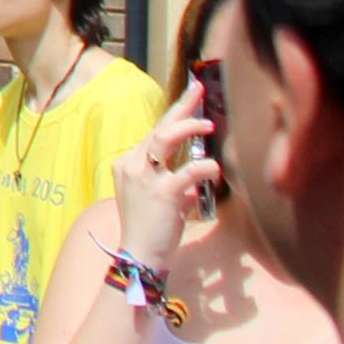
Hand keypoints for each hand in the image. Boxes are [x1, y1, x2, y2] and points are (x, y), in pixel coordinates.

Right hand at [111, 76, 217, 257]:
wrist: (140, 254)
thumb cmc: (152, 227)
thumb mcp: (159, 198)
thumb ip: (175, 181)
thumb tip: (197, 173)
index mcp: (128, 164)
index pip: (153, 133)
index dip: (174, 115)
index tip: (190, 98)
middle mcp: (132, 165)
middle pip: (158, 128)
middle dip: (180, 107)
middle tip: (198, 89)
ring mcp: (144, 178)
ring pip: (164, 139)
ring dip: (188, 127)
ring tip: (209, 124)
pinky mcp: (161, 193)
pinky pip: (185, 172)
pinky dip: (203, 167)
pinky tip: (214, 167)